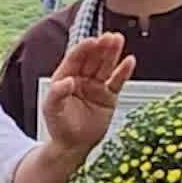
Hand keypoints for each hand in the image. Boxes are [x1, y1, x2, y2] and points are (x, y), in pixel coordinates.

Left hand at [40, 33, 136, 158]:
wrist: (73, 146)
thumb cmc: (59, 127)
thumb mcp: (52, 110)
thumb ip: (57, 94)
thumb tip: (68, 81)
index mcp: (65, 78)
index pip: (75, 59)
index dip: (83, 49)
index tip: (92, 41)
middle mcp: (81, 79)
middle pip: (92, 59)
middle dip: (101, 47)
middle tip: (109, 37)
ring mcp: (96, 87)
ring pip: (106, 66)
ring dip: (112, 53)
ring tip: (119, 40)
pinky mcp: (109, 96)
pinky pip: (117, 82)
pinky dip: (124, 72)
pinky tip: (129, 61)